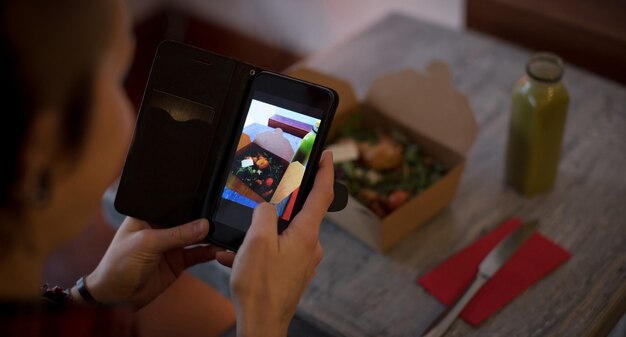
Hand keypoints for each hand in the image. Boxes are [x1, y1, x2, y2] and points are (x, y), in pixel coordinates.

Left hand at [76, 217, 224, 307]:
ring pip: (195, 237)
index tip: (208, 201)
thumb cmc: (118, 265)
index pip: (173, 206)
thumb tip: (203, 225)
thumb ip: (177, 234)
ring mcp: (171, 245)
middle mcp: (161, 228)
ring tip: (223, 233)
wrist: (116, 298)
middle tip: (219, 218)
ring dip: (208, 236)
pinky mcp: (178, 261)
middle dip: (202, 220)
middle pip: (187, 220)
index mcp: (148, 216)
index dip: (189, 204)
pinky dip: (209, 252)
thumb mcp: (147, 243)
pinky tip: (217, 249)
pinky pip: (197, 254)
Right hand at [217, 151, 333, 336]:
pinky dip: (258, 250)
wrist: (262, 324)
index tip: (325, 155)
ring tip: (238, 243)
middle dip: (278, 205)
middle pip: (299, 213)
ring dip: (260, 234)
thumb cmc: (261, 289)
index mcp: (306, 234)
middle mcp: (310, 246)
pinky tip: (238, 258)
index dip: (324, 171)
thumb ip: (263, 215)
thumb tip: (265, 207)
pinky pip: (277, 251)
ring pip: (282, 234)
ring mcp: (302, 260)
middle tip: (263, 198)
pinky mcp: (293, 272)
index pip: (322, 194)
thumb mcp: (256, 242)